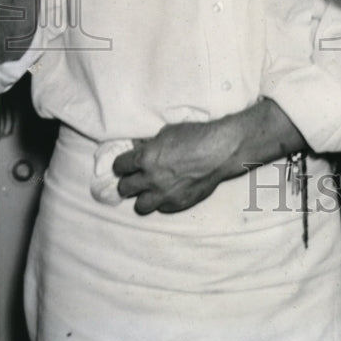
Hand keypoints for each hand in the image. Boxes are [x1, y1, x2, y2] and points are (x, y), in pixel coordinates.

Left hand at [112, 99, 305, 214]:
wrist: (221, 150)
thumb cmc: (196, 135)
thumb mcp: (168, 132)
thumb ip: (149, 144)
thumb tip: (138, 148)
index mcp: (145, 158)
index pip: (119, 167)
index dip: (122, 165)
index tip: (127, 164)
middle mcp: (151, 179)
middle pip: (124, 188)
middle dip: (129, 182)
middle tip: (137, 177)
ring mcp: (164, 194)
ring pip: (140, 206)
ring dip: (143, 197)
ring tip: (151, 190)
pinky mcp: (178, 204)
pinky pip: (162, 208)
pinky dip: (163, 201)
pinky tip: (171, 191)